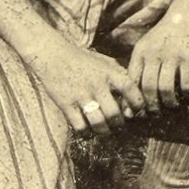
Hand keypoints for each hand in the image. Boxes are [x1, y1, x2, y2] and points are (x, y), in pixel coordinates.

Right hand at [31, 43, 147, 135]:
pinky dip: (86, 133)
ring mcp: (80, 95)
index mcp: (108, 72)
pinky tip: (88, 130)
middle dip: (119, 124)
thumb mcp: (103, 62)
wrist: (52, 55)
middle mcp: (96, 84)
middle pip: (115, 114)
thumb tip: (134, 97)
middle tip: (118, 125)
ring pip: (99, 123)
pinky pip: (80, 127)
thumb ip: (119, 76)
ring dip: (104, 131)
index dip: (137, 103)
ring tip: (105, 130)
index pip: (130, 89)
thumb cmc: (81, 60)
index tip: (134, 110)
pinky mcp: (66, 104)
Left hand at [127, 11, 188, 111]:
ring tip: (172, 106)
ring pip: (166, 88)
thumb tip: (132, 97)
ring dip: (169, 103)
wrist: (187, 15)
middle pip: (148, 88)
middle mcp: (154, 54)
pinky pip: (185, 83)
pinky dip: (186, 94)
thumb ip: (139, 70)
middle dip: (151, 106)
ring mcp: (172, 56)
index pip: (132, 81)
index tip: (138, 110)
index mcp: (140, 52)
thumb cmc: (165, 36)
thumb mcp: (146, 47)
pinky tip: (188, 96)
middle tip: (156, 114)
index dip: (133, 99)